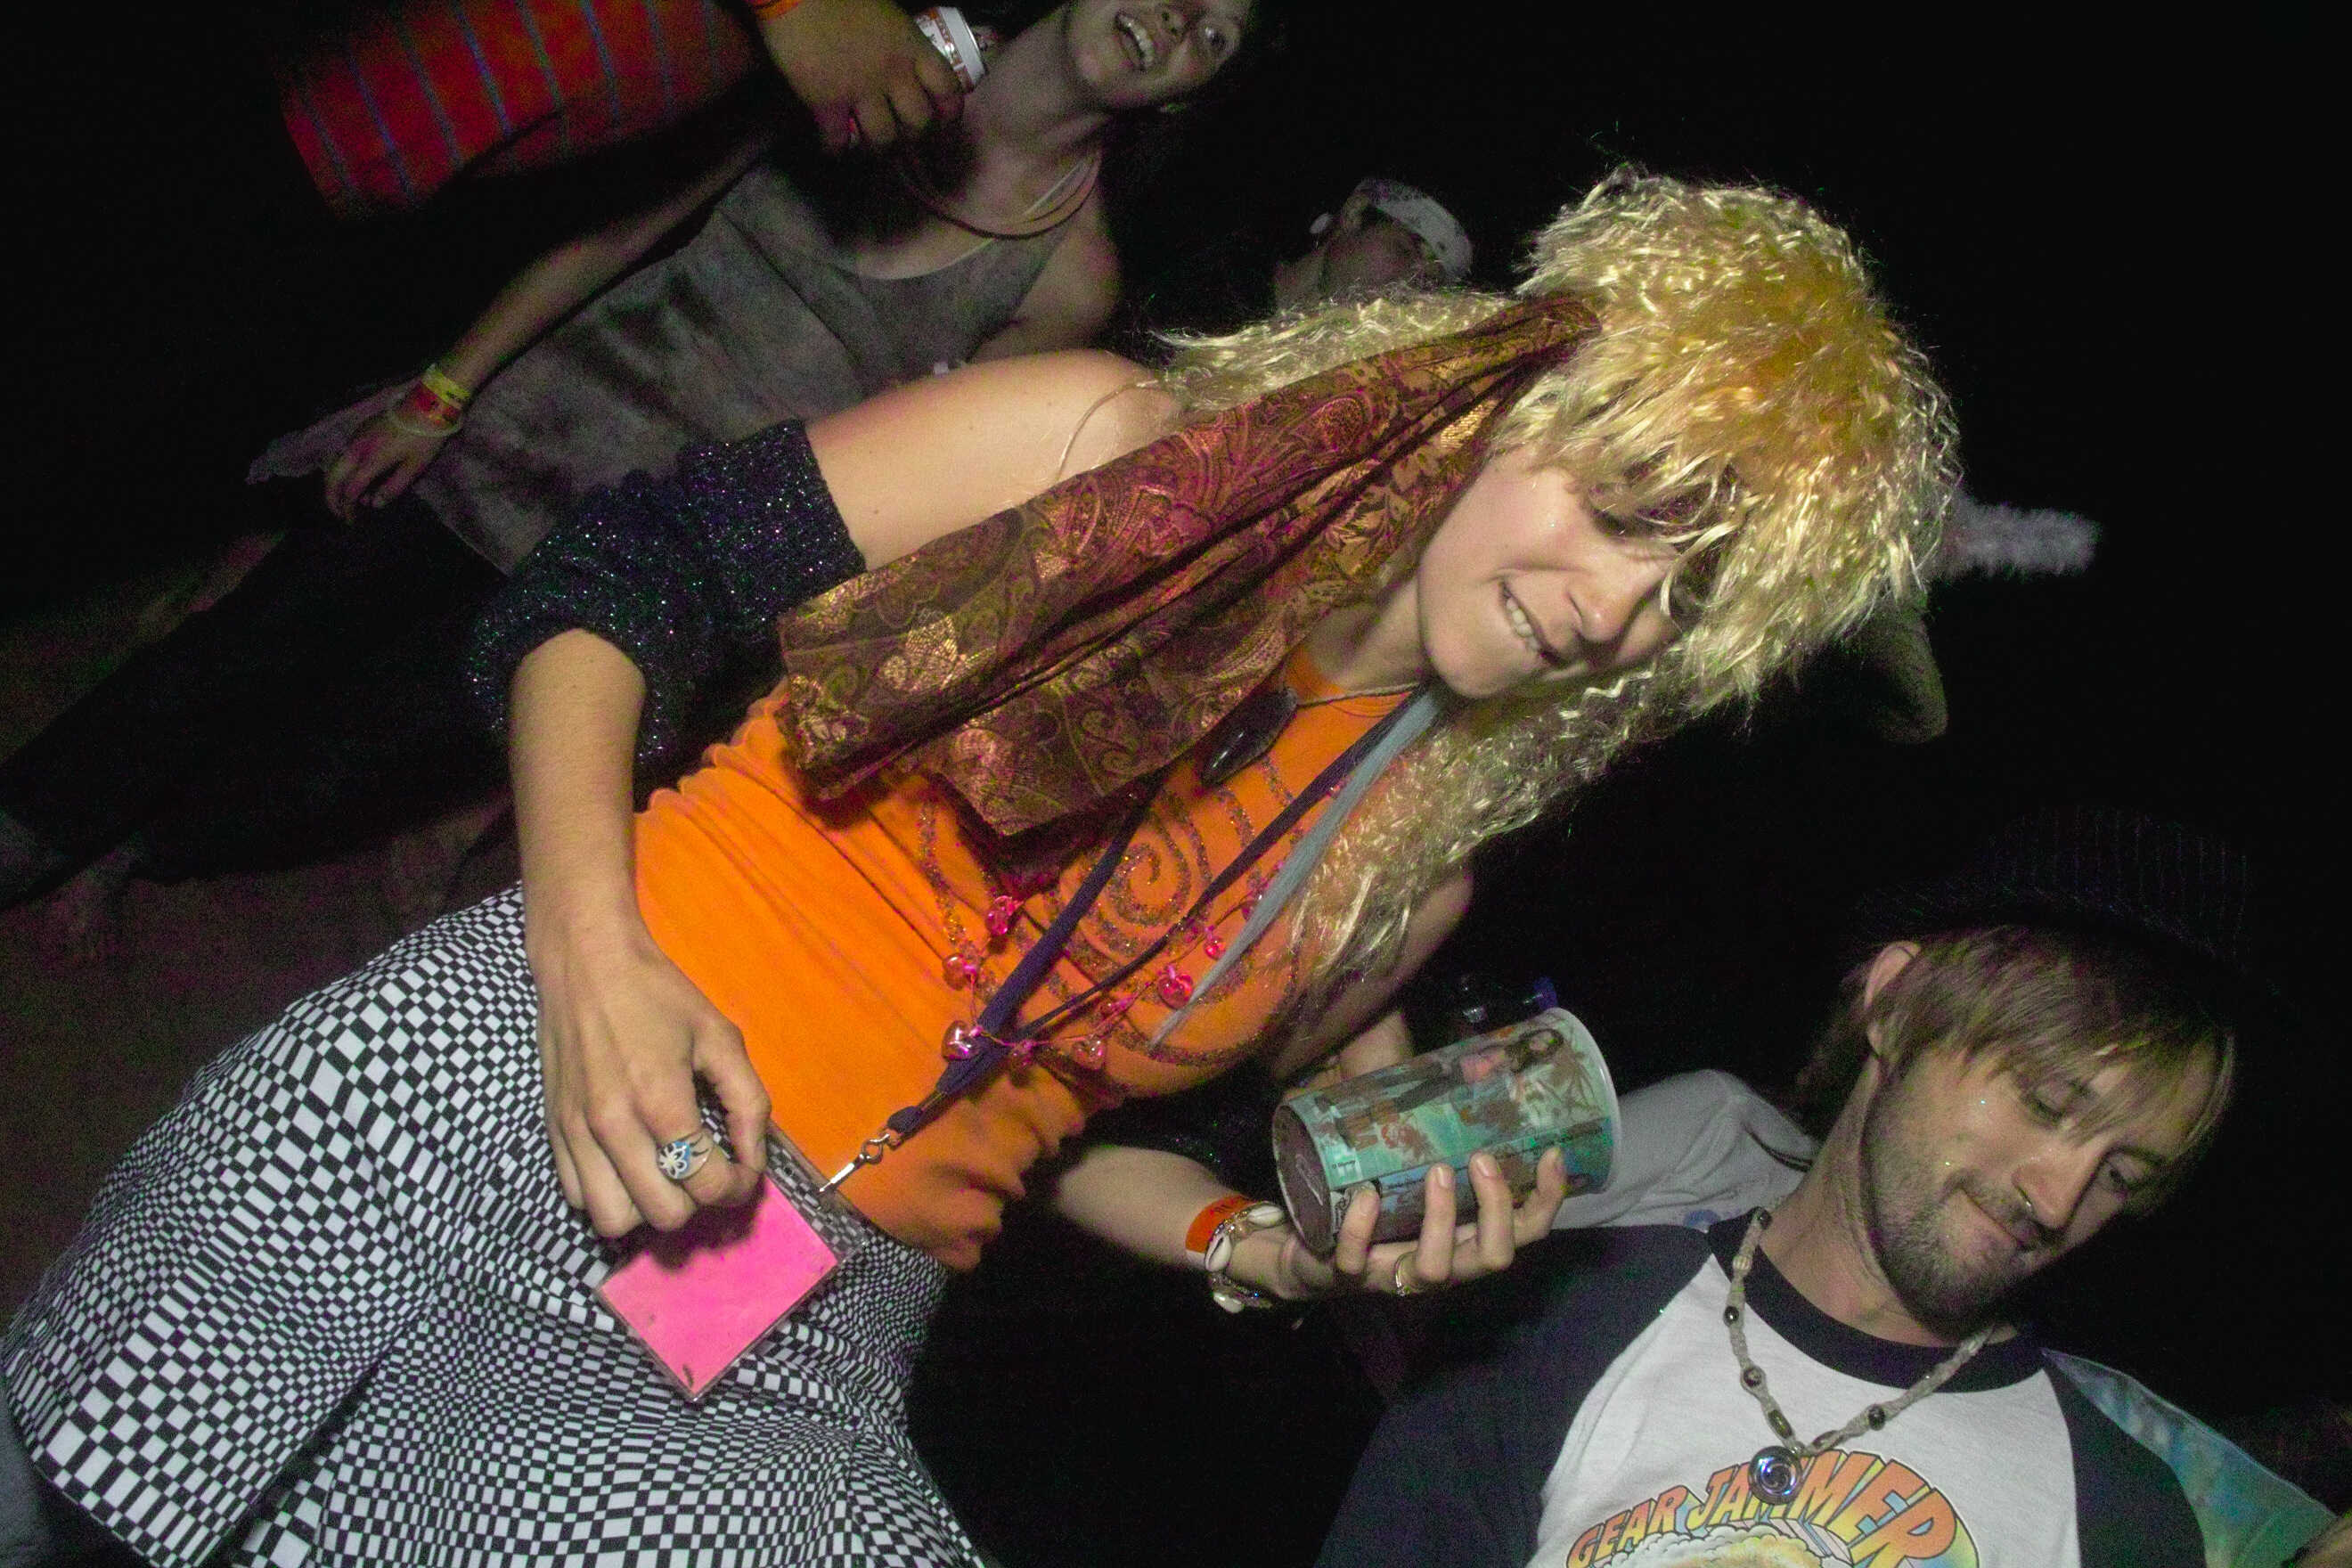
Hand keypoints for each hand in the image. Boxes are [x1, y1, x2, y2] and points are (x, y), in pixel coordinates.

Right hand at [323, 411, 447, 519]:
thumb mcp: (414, 467)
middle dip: (332, 498)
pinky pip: (344, 454)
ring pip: (335, 465)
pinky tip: (359, 478)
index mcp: (370, 460)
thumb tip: (374, 504)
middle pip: (332, 477)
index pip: (350, 490)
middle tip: (340, 514)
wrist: (426, 406)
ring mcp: (355, 437)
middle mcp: (356, 448)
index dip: (348, 509)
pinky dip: (345, 470)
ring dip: (338, 484)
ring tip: (353, 499)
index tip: (352, 522)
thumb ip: (393, 488)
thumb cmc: (424, 438)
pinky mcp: (359, 431)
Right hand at [528, 908, 770, 1235]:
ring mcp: (576, 1135)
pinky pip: (579, 1199)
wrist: (585, 963)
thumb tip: (754, 1160)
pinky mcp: (553, 1132)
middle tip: (705, 1168)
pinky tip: (629, 1165)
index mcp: (661, 1102)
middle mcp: (614, 1128)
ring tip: (665, 1175)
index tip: (740, 1171)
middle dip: (696, 1199)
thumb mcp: (721, 1038)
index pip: (705, 1184)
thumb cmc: (659, 995)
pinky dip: (609, 1195)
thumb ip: (747, 1102)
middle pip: (664, 1214)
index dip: (735, 1187)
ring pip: (614, 1221)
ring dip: (648, 1208)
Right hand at [757, 0, 964, 152]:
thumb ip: (900, 42)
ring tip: (869, 148)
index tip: (942, 125)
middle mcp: (893, 73)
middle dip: (913, 138)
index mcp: (912, 47)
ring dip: (878, 149)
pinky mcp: (826, 101)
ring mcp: (860, 89)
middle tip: (902, 140)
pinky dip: (836, 148)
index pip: (947, 90)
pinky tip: (832, 146)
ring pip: (883, 139)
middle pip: (919, 123)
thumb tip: (904, 64)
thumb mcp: (886, 13)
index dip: (949, 115)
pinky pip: (838, 140)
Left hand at [1256, 1146, 1571, 1299]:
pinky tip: (1365, 1194)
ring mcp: (1396, 1276)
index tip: (1551, 1154)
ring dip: (1441, 1217)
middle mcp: (1444, 1266)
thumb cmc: (1378, 1207)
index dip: (1546, 1200)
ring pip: (1437, 1267)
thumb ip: (1439, 1144)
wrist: (1311, 1254)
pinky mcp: (1350, 1275)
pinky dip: (1362, 1226)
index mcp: (1467, 1241)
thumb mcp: (1415, 1178)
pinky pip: (1357, 1260)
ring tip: (1436, 1169)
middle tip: (1481, 1157)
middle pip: (1494, 1258)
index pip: (1525, 1232)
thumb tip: (1458, 1073)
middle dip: (1496, 1209)